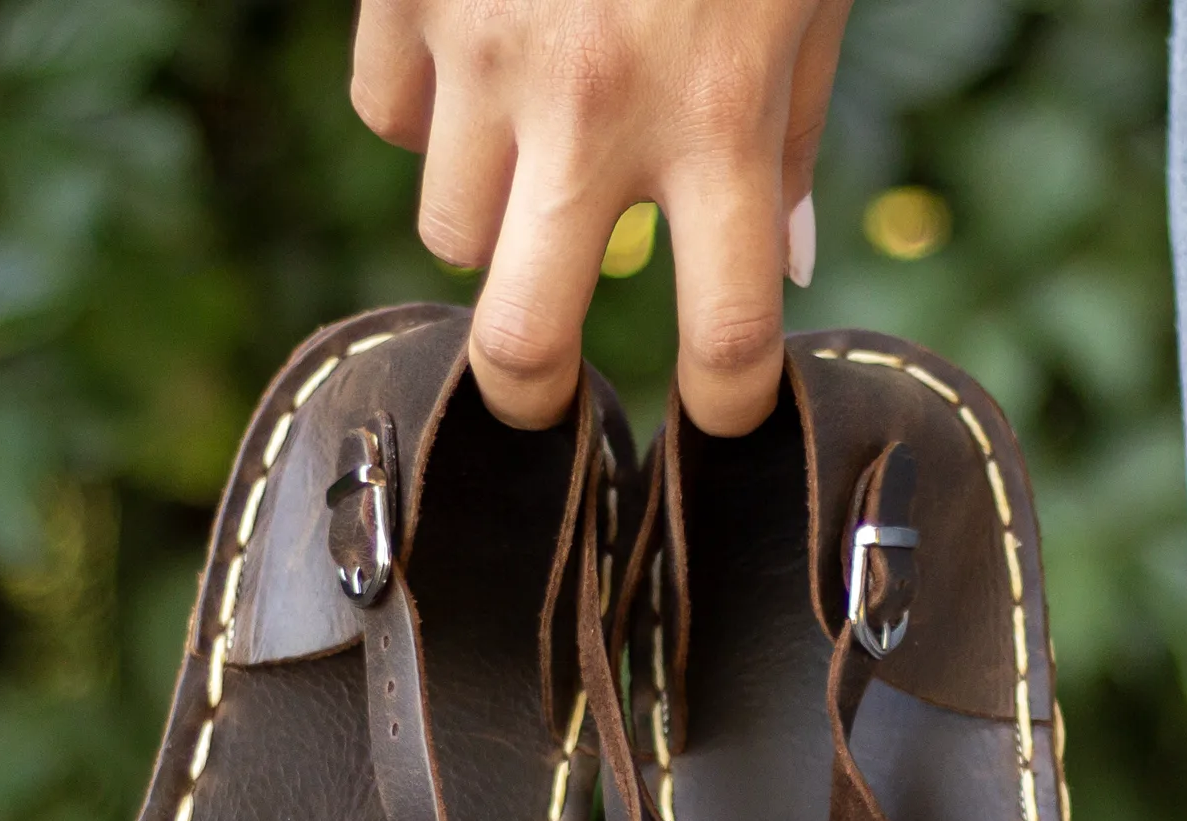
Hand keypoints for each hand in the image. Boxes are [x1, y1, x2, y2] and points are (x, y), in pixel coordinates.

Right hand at [351, 0, 850, 434]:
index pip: (726, 336)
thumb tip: (785, 268)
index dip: (730, 405)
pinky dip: (423, 111)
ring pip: (446, 234)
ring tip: (531, 145)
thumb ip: (790, 142)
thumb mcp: (801, 7)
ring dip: (487, 217)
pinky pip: (385, 118)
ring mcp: (486, 56)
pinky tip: (472, 58)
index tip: (721, 414)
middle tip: (545, 390)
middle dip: (531, 390)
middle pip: (522, 341)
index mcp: (721, 123)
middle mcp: (595, 111)